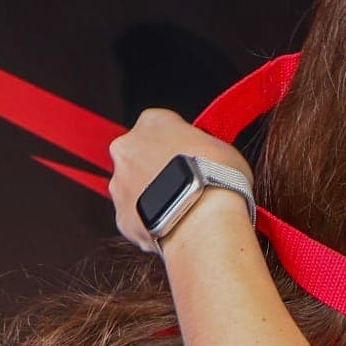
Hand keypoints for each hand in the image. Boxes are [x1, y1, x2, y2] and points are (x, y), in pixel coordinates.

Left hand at [106, 108, 252, 252]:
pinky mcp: (121, 216)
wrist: (204, 223)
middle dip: (159, 167)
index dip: (178, 141)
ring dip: (153, 194)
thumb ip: (206, 145)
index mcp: (153, 122)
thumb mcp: (224, 147)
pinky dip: (150, 220)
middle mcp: (128, 149)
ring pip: (133, 186)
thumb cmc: (215, 182)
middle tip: (187, 182)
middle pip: (140, 154)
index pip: (161, 124)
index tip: (191, 152)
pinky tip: (174, 223)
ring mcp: (120, 184)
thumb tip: (211, 155)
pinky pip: (134, 216)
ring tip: (183, 207)